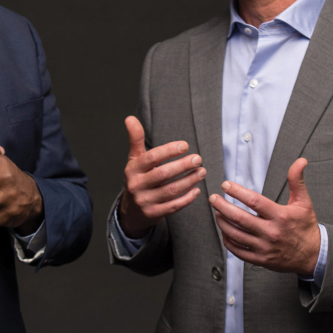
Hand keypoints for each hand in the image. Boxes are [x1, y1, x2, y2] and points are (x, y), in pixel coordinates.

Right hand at [117, 116, 204, 238]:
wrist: (131, 211)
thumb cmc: (137, 179)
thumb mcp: (134, 160)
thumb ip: (136, 139)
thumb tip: (130, 118)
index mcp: (133, 169)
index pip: (151, 158)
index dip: (168, 151)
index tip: (185, 145)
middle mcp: (136, 185)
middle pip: (162, 174)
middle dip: (182, 166)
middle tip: (198, 159)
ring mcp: (144, 201)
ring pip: (170, 191)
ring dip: (189, 181)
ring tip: (201, 172)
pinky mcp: (153, 214)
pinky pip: (173, 206)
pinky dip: (186, 199)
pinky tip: (196, 190)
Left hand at [208, 158, 320, 275]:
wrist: (313, 256)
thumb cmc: (306, 227)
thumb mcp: (304, 202)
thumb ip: (297, 180)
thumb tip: (300, 161)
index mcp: (281, 216)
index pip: (254, 201)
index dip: (237, 192)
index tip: (226, 185)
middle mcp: (271, 232)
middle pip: (240, 218)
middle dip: (222, 206)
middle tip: (213, 198)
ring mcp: (265, 247)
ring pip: (236, 235)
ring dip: (223, 223)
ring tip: (217, 213)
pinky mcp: (261, 260)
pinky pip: (239, 251)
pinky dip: (228, 241)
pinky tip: (225, 232)